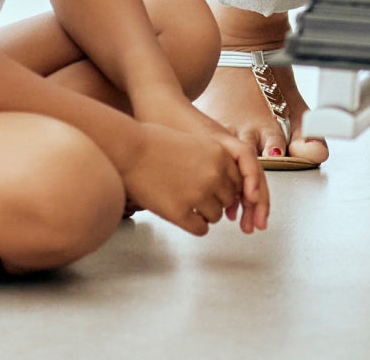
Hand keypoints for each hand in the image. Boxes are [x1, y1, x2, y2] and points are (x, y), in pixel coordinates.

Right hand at [131, 92, 268, 232]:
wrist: (130, 148)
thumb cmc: (157, 141)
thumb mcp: (195, 143)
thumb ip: (214, 162)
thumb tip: (228, 187)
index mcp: (220, 154)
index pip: (239, 180)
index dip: (230, 188)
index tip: (225, 194)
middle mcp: (214, 175)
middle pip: (230, 199)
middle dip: (218, 200)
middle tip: (201, 197)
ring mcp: (198, 195)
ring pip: (216, 216)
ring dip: (205, 213)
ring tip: (187, 202)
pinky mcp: (181, 213)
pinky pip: (201, 229)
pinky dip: (195, 225)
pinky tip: (183, 215)